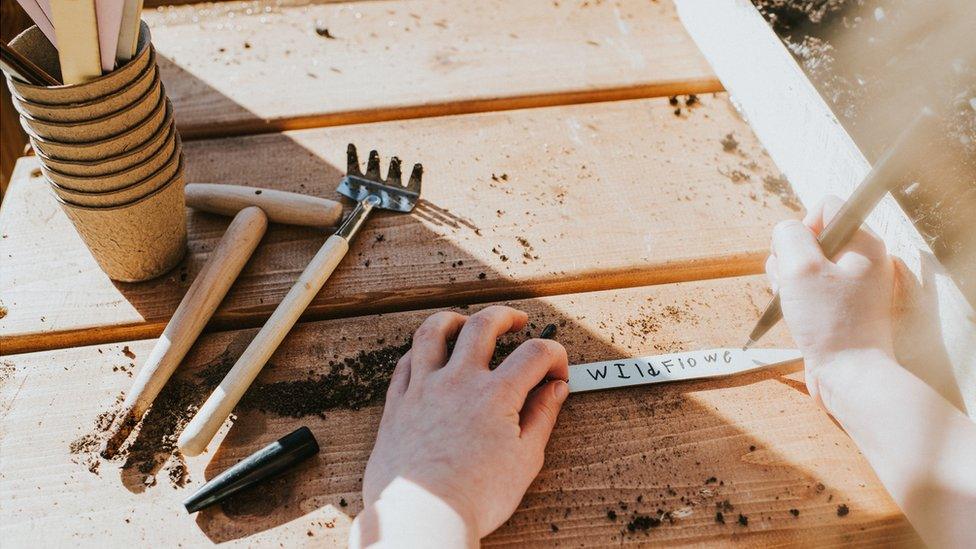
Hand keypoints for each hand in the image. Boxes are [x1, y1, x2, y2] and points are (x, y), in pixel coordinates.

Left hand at [359, 305, 569, 540]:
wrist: (422, 517)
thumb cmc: (474, 497)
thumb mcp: (525, 459)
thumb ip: (542, 417)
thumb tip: (556, 389)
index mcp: (496, 394)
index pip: (536, 354)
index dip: (555, 357)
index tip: (556, 373)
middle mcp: (458, 381)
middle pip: (483, 325)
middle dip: (506, 316)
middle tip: (517, 321)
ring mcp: (423, 389)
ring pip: (433, 332)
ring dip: (454, 319)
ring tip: (466, 321)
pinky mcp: (397, 404)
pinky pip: (405, 363)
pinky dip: (419, 351)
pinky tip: (428, 356)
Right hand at [766, 196, 895, 406]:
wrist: (849, 374)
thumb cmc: (829, 322)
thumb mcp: (799, 268)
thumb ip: (789, 236)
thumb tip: (787, 231)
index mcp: (864, 242)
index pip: (826, 207)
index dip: (803, 226)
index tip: (799, 255)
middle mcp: (863, 259)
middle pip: (811, 236)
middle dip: (790, 258)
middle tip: (794, 284)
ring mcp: (851, 284)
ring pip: (805, 264)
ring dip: (788, 279)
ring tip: (793, 303)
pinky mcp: (840, 305)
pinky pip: (809, 287)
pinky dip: (795, 296)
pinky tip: (796, 314)